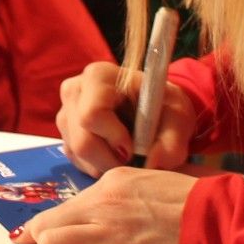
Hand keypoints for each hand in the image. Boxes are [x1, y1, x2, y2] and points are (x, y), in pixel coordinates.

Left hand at [13, 165, 199, 243]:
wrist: (218, 224)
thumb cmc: (193, 205)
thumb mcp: (149, 184)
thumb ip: (121, 196)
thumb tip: (104, 210)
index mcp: (110, 186)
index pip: (62, 207)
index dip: (44, 226)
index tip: (31, 237)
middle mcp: (102, 207)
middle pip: (47, 225)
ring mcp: (109, 235)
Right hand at [55, 61, 196, 176]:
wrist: (154, 110)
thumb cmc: (164, 107)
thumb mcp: (178, 119)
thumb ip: (172, 141)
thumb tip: (152, 162)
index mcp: (98, 76)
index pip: (92, 114)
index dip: (114, 138)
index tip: (135, 148)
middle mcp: (74, 91)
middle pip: (82, 141)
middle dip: (110, 160)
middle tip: (134, 162)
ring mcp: (65, 114)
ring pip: (78, 154)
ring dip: (106, 165)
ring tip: (128, 155)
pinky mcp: (65, 134)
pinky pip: (77, 161)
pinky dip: (98, 166)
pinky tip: (115, 154)